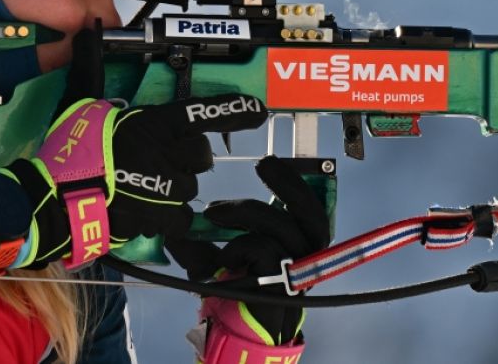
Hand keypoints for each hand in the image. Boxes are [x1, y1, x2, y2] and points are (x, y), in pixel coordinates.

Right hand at [0, 29, 267, 269]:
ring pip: (189, 187)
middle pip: (200, 155)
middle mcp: (168, 153)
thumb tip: (88, 30)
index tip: (258, 109)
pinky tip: (145, 211)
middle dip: (185, 158)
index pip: (202, 112)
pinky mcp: (161, 217)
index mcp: (154, 123)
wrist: (57, 199)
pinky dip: (167, 218)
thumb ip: (93, 70)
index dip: (234, 110)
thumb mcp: (81, 103)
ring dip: (172, 188)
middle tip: (157, 160)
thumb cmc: (69, 151)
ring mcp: (168, 186)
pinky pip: (181, 218)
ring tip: (141, 187)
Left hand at [167, 156, 330, 346]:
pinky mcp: (281, 284)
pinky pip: (262, 248)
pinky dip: (237, 246)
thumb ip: (213, 235)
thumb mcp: (221, 257)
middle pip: (311, 213)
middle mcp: (304, 257)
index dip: (295, 183)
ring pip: (281, 225)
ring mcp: (295, 272)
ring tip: (213, 213)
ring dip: (244, 211)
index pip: (310, 208)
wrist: (235, 333)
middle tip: (263, 165)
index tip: (269, 164)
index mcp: (296, 244)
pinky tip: (223, 257)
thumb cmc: (232, 293)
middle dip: (288, 183)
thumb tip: (186, 214)